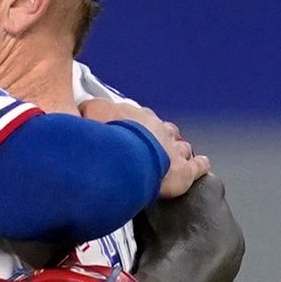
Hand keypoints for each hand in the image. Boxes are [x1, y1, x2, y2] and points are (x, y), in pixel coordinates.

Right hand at [80, 98, 209, 198]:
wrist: (128, 159)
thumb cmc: (108, 138)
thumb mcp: (88, 115)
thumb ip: (85, 111)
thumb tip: (77, 111)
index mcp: (135, 116)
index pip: (135, 115)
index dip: (132, 123)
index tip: (128, 128)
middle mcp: (157, 128)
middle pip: (162, 128)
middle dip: (159, 135)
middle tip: (152, 143)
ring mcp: (173, 148)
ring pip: (180, 145)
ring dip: (178, 149)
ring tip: (175, 155)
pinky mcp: (184, 171)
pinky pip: (197, 166)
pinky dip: (200, 165)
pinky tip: (202, 165)